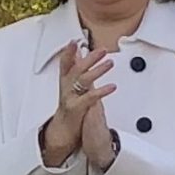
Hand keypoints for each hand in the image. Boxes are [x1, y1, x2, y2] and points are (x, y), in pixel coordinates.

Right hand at [38, 39, 114, 167]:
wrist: (61, 133)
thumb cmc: (69, 109)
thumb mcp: (70, 88)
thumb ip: (75, 72)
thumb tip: (79, 56)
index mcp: (65, 83)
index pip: (65, 64)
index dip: (69, 52)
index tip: (74, 40)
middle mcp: (65, 89)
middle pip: (76, 70)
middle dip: (89, 58)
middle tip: (102, 50)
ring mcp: (70, 99)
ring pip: (82, 81)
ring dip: (97, 70)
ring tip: (110, 63)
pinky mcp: (76, 109)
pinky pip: (89, 98)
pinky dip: (101, 91)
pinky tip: (112, 86)